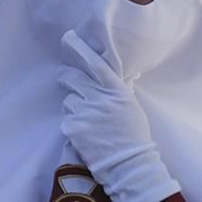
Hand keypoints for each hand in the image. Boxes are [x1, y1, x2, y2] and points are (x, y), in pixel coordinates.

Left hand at [58, 32, 178, 201]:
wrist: (129, 163)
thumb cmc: (134, 135)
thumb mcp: (132, 108)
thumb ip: (120, 90)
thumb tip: (120, 74)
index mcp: (117, 92)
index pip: (96, 65)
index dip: (80, 49)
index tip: (69, 38)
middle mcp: (100, 99)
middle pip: (71, 78)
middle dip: (68, 79)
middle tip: (73, 85)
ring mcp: (85, 113)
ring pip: (68, 100)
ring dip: (75, 107)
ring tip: (90, 121)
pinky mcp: (73, 127)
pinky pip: (67, 118)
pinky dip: (74, 124)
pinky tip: (87, 133)